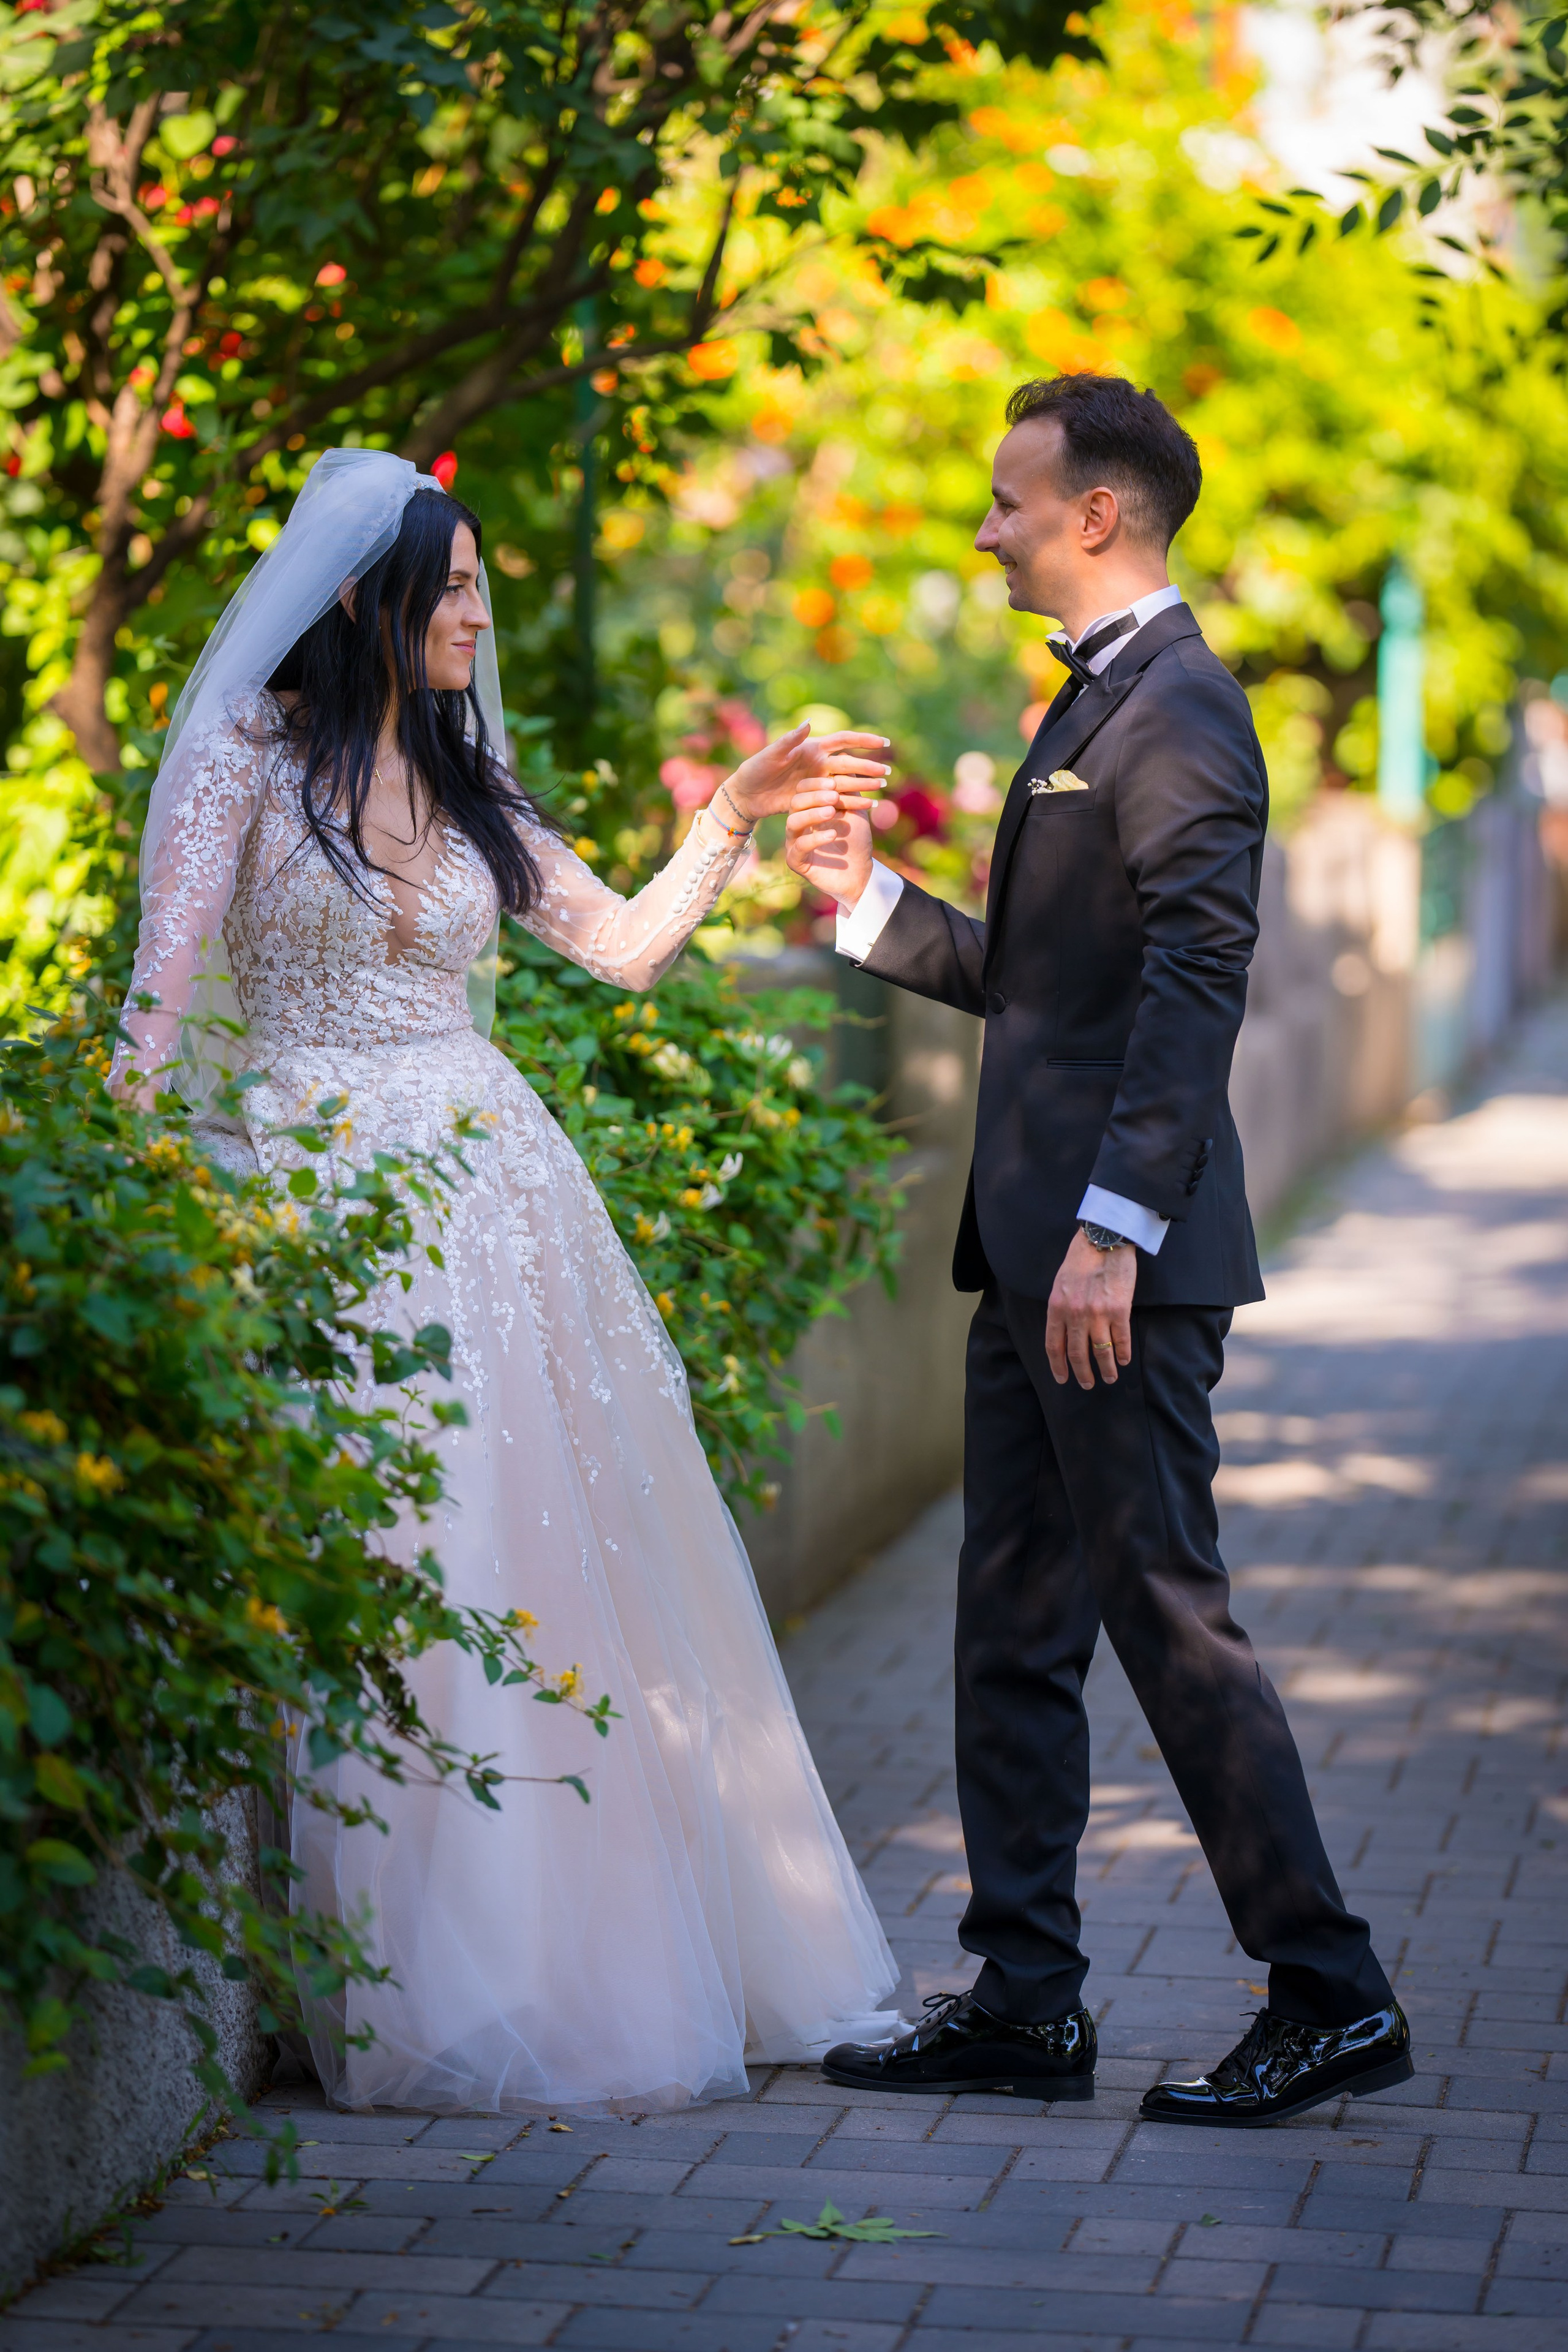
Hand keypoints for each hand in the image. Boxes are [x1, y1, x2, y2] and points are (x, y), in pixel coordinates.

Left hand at [720, 722, 890, 827]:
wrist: (747, 794)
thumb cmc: (756, 769)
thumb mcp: (771, 754)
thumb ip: (790, 740)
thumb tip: (809, 722)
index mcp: (812, 748)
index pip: (843, 741)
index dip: (863, 740)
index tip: (883, 742)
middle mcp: (819, 764)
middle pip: (850, 763)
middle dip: (869, 766)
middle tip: (887, 772)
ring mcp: (818, 782)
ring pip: (847, 782)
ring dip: (864, 784)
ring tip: (882, 787)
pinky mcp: (814, 799)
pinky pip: (837, 800)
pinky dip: (852, 803)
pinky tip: (868, 806)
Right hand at [784, 776, 875, 908]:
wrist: (861, 873)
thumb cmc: (856, 840)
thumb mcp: (855, 810)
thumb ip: (848, 788)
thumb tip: (845, 756)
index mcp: (809, 808)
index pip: (805, 789)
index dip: (817, 784)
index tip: (834, 782)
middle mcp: (798, 823)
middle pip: (795, 802)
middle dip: (815, 796)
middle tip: (834, 794)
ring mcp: (794, 842)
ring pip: (793, 822)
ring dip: (813, 814)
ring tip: (832, 812)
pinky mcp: (796, 861)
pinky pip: (799, 847)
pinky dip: (816, 838)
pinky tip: (833, 834)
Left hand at [1045, 1228, 1135, 1388]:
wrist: (1104, 1240)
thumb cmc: (1080, 1259)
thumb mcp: (1060, 1284)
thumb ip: (1060, 1308)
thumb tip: (1064, 1332)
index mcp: (1057, 1308)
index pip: (1054, 1346)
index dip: (1058, 1366)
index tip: (1062, 1379)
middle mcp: (1075, 1315)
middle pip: (1077, 1354)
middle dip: (1082, 1374)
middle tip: (1087, 1385)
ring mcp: (1098, 1314)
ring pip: (1101, 1352)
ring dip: (1106, 1369)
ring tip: (1109, 1378)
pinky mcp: (1119, 1310)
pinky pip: (1121, 1340)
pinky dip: (1123, 1353)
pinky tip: (1124, 1360)